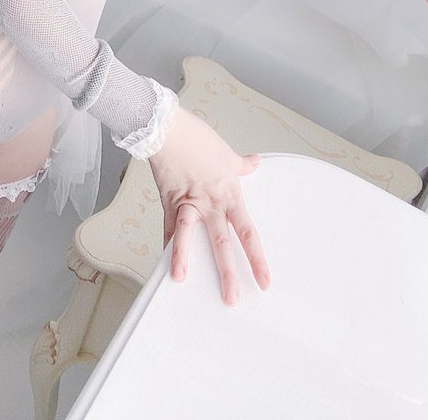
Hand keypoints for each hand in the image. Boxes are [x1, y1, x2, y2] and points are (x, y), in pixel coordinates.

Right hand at [148, 107, 270, 304]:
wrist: (169, 129)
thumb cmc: (197, 137)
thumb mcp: (225, 152)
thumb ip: (241, 164)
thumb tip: (254, 163)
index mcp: (229, 193)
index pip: (248, 232)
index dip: (256, 258)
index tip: (263, 280)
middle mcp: (211, 203)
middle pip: (221, 242)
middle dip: (227, 272)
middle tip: (232, 298)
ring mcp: (188, 203)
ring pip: (188, 236)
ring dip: (184, 259)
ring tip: (181, 280)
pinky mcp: (168, 200)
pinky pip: (167, 227)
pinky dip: (166, 245)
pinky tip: (164, 264)